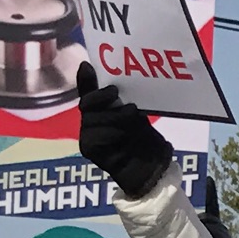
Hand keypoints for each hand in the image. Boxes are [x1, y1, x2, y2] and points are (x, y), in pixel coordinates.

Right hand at [73, 65, 175, 197]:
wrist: (152, 170)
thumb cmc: (145, 140)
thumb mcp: (135, 113)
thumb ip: (116, 97)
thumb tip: (93, 67)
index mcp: (98, 113)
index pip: (87, 94)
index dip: (89, 84)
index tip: (98, 76)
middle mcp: (88, 124)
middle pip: (88, 105)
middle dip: (105, 100)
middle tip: (122, 101)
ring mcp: (86, 137)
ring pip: (92, 119)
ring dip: (115, 117)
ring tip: (132, 120)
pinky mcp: (88, 149)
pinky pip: (94, 134)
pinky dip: (112, 131)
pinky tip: (124, 134)